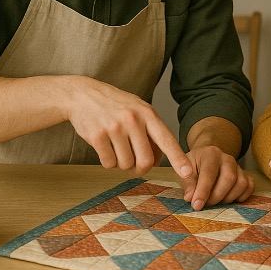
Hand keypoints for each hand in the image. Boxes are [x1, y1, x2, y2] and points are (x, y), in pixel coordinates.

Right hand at [65, 77, 191, 179]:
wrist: (82, 95)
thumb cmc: (116, 106)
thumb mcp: (138, 110)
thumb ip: (151, 132)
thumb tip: (158, 161)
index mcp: (148, 113)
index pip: (167, 140)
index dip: (178, 158)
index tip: (188, 174)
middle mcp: (133, 119)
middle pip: (145, 161)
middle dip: (141, 168)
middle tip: (134, 162)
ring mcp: (115, 127)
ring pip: (126, 165)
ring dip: (122, 163)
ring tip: (117, 146)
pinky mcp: (98, 136)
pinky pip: (109, 164)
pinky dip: (108, 161)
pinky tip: (105, 146)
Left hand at [180, 145, 254, 210]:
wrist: (206, 158)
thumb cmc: (194, 166)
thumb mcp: (185, 171)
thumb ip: (188, 183)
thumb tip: (190, 198)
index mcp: (210, 154)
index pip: (209, 173)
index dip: (203, 191)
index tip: (197, 205)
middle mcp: (227, 158)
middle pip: (229, 178)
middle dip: (217, 196)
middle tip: (206, 204)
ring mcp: (238, 166)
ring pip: (241, 183)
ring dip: (228, 198)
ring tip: (216, 201)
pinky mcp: (245, 175)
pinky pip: (249, 186)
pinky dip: (241, 196)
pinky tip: (228, 198)